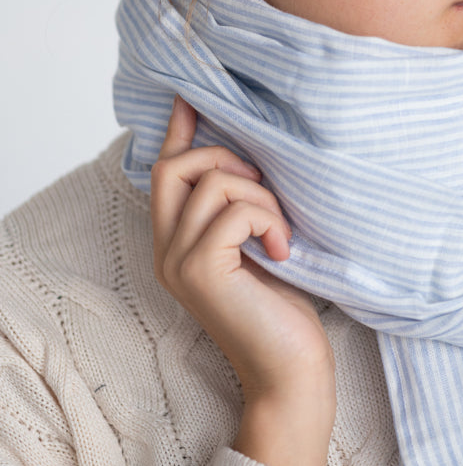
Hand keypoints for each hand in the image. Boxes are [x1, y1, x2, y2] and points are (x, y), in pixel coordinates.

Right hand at [150, 96, 334, 465]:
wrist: (293, 371)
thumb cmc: (287, 310)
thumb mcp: (262, 244)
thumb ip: (243, 208)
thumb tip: (253, 156)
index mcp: (178, 242)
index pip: (166, 171)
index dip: (178, 129)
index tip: (191, 95)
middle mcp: (166, 250)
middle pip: (177, 166)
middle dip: (229, 159)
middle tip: (267, 190)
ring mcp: (177, 261)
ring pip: (213, 182)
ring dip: (261, 195)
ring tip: (282, 232)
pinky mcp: (199, 270)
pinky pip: (233, 209)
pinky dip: (268, 218)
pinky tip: (284, 251)